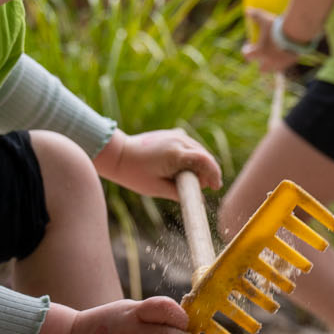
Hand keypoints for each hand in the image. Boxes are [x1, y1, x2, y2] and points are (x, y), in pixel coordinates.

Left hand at [98, 128, 221, 196]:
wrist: (118, 154)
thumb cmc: (135, 173)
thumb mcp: (158, 188)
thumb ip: (179, 193)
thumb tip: (197, 199)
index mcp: (176, 154)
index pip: (205, 161)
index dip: (214, 174)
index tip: (215, 187)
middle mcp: (179, 140)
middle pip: (204, 155)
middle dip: (208, 171)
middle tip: (206, 186)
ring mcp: (176, 135)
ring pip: (198, 150)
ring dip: (202, 163)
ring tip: (197, 179)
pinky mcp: (172, 134)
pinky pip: (190, 146)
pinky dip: (193, 156)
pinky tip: (189, 168)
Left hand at [244, 7, 299, 73]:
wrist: (297, 33)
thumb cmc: (279, 26)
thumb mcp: (266, 19)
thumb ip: (255, 15)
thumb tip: (247, 11)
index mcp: (260, 52)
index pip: (248, 56)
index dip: (246, 51)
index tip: (249, 45)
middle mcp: (269, 61)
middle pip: (262, 69)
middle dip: (261, 63)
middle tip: (263, 52)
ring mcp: (281, 63)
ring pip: (275, 68)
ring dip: (273, 63)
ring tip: (275, 53)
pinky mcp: (291, 62)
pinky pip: (286, 64)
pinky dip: (284, 60)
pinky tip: (286, 51)